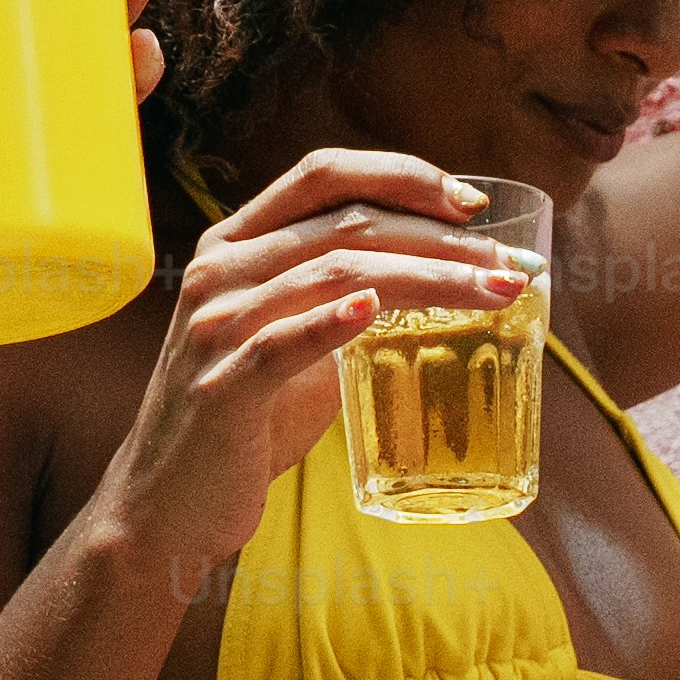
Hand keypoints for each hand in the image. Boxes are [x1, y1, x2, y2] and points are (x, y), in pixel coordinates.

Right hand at [85, 148, 526, 580]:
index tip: (472, 203)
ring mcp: (216, 326)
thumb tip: (449, 284)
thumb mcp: (292, 341)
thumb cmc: (245, 420)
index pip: (323, 175)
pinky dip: (333, 323)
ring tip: (493, 293)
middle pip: (346, 223)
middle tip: (511, 265)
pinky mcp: (221, 387)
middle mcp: (219, 269)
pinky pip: (282, 344)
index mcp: (235, 243)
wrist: (167, 505)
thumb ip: (345, 303)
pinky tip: (377, 313)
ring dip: (428, 278)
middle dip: (441, 238)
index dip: (402, 175)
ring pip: (336, 273)